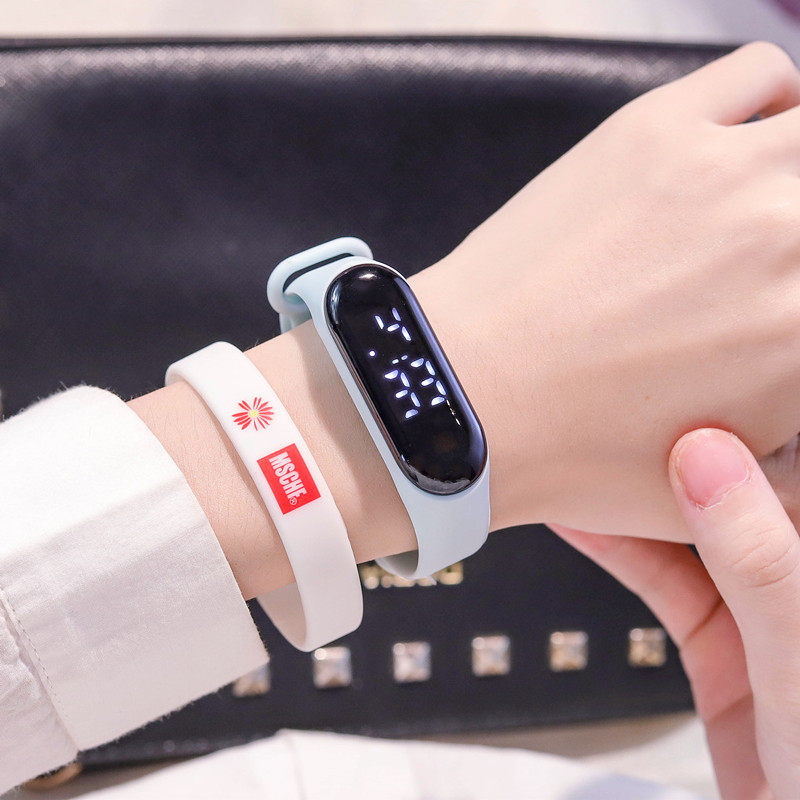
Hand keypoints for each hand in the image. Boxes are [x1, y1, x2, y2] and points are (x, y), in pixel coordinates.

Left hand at [134, 43, 799, 597]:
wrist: (467, 394)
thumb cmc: (571, 452)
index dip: (794, 297)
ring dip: (790, 173)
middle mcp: (791, 245)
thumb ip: (789, 454)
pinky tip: (726, 148)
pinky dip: (765, 104)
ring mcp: (725, 176)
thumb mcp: (708, 496)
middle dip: (794, 242)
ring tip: (750, 205)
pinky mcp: (657, 132)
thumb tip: (795, 383)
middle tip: (758, 261)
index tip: (778, 293)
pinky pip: (760, 77)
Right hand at [552, 429, 799, 798]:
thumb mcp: (797, 655)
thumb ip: (757, 559)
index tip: (698, 366)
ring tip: (587, 449)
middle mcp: (796, 567)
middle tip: (627, 398)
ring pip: (692, 528)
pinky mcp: (721, 638)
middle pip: (738, 483)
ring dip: (635, 496)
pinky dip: (618, 549)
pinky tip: (580, 517)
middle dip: (679, 443)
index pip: (791, 457)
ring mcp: (763, 604)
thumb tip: (707, 458)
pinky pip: (663, 578)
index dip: (752, 406)